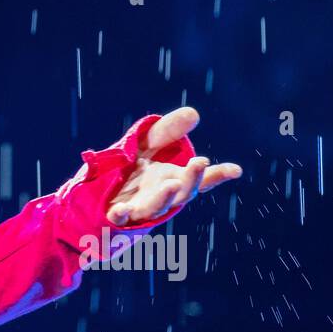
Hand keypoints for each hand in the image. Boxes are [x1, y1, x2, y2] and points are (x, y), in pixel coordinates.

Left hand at [104, 107, 241, 226]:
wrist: (97, 193)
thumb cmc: (129, 170)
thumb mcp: (146, 144)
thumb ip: (167, 131)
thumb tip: (193, 113)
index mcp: (172, 180)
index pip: (199, 179)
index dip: (216, 174)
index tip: (235, 169)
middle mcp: (160, 197)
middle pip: (182, 193)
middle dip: (191, 179)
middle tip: (199, 163)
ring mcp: (140, 208)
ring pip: (156, 207)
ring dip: (164, 197)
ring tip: (171, 183)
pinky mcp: (117, 215)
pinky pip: (120, 218)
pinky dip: (121, 215)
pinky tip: (120, 210)